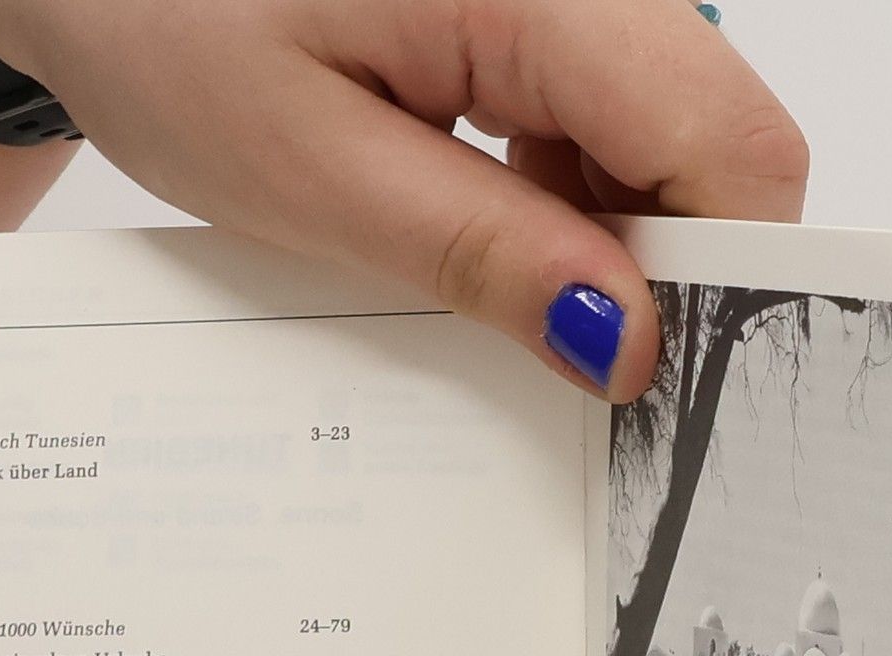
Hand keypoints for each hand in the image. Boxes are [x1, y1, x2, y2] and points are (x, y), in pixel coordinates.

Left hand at [0, 0, 807, 400]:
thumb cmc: (164, 28)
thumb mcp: (317, 176)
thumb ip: (484, 254)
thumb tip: (627, 342)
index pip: (727, 143)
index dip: (713, 278)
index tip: (646, 382)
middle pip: (718, 138)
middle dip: (661, 267)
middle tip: (549, 347)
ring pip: (670, 134)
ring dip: (607, 236)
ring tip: (480, 270)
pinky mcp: (539, 6)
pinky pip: (609, 114)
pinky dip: (568, 195)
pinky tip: (481, 219)